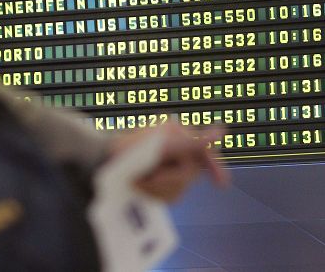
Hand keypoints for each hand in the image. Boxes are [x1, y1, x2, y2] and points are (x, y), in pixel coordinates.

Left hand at [108, 123, 229, 202]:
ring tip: (141, 180)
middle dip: (170, 178)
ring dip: (159, 187)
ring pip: (179, 187)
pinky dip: (155, 192)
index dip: (215, 167)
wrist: (102, 162)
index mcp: (177, 134)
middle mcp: (174, 149)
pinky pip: (168, 195)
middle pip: (190, 174)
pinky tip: (142, 186)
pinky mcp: (158, 181)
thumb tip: (222, 131)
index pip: (204, 152)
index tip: (222, 185)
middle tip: (149, 176)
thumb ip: (194, 141)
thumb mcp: (164, 145)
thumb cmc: (131, 149)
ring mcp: (166, 166)